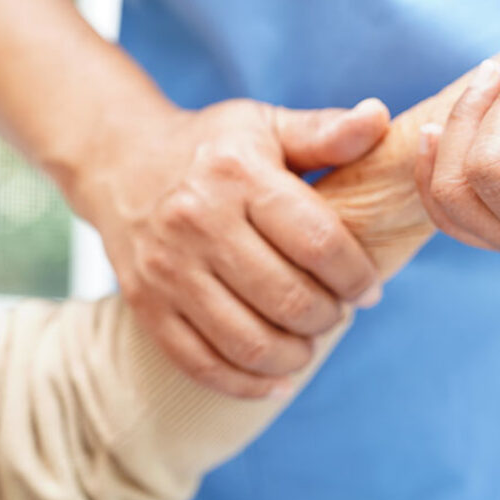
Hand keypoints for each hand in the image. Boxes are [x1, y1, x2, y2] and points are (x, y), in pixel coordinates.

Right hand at [73, 98, 389, 396]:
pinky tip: (277, 379)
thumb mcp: (267, 126)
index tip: (369, 288)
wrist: (119, 161)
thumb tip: (380, 117)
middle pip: (287, 299)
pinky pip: (200, 363)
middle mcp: (197, 222)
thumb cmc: (213, 147)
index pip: (318, 242)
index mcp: (238, 175)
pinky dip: (246, 383)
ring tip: (309, 341)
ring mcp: (167, 269)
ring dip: (294, 354)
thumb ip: (326, 131)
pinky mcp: (145, 305)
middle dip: (328, 316)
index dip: (356, 275)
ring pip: (247, 341)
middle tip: (337, 311)